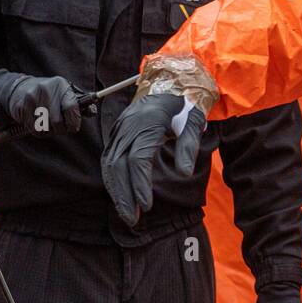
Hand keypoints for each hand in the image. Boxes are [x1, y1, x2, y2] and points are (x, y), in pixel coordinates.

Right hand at [6, 75, 82, 134]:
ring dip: (49, 131)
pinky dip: (38, 131)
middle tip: (60, 127)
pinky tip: (38, 124)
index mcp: (61, 85)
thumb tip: (93, 112)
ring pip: (45, 127)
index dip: (74, 121)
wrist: (20, 89)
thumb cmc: (50, 94)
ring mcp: (32, 97)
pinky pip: (33, 128)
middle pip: (57, 121)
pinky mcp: (21, 106)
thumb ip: (81, 104)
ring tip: (49, 125)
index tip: (74, 127)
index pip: (71, 107)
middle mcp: (46, 89)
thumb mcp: (66, 94)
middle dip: (61, 129)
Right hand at [100, 93, 203, 226]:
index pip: (138, 158)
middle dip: (124, 195)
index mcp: (147, 123)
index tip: (147, 206)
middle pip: (118, 165)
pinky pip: (108, 159)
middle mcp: (128, 126)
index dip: (140, 184)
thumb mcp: (193, 123)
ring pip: (109, 164)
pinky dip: (113, 180)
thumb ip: (188, 147)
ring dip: (116, 191)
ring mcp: (119, 129)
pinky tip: (122, 197)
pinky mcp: (116, 134)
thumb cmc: (184, 105)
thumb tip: (184, 173)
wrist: (168, 83)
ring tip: (128, 214)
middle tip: (133, 219)